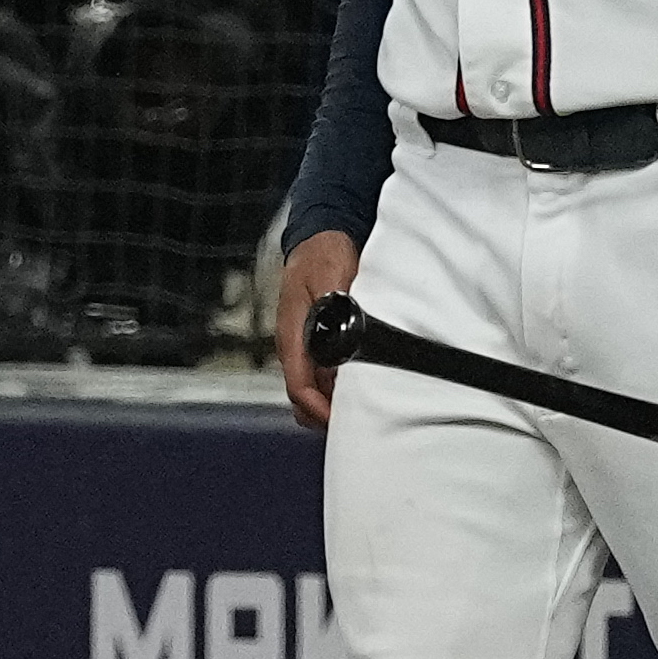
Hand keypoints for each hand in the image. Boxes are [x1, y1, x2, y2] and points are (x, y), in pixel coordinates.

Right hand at [269, 231, 361, 427]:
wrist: (320, 237)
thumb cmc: (322, 254)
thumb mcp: (329, 276)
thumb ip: (334, 307)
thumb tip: (344, 333)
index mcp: (292, 334)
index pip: (297, 385)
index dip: (318, 408)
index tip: (339, 421)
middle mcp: (295, 345)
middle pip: (303, 397)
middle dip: (326, 414)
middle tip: (359, 421)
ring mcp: (305, 346)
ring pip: (313, 389)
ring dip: (333, 401)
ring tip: (365, 406)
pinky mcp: (317, 342)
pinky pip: (323, 375)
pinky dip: (339, 387)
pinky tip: (363, 383)